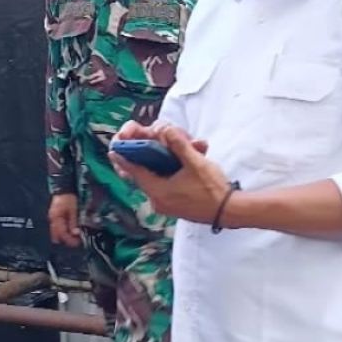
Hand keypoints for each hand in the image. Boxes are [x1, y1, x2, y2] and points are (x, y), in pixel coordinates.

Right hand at [48, 193, 81, 246]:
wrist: (64, 189)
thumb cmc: (68, 197)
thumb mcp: (73, 210)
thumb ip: (73, 222)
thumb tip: (75, 233)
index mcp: (56, 218)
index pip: (61, 233)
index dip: (69, 239)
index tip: (77, 242)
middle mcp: (53, 220)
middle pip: (57, 235)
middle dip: (66, 240)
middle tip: (76, 241)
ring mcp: (53, 218)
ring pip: (57, 233)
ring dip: (65, 236)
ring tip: (74, 236)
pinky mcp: (55, 217)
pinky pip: (58, 228)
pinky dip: (64, 231)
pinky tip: (70, 230)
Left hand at [110, 120, 225, 223]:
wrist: (228, 212)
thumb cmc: (212, 190)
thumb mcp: (196, 163)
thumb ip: (179, 145)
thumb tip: (165, 129)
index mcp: (159, 191)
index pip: (135, 171)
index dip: (124, 158)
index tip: (113, 149)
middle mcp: (158, 200)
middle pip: (142, 175)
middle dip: (141, 159)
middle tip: (136, 145)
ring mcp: (166, 205)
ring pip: (153, 181)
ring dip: (154, 166)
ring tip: (157, 152)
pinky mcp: (173, 206)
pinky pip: (162, 187)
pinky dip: (163, 175)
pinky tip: (172, 164)